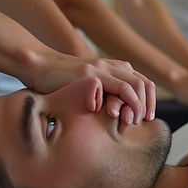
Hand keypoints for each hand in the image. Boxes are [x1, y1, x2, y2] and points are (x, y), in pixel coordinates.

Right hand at [26, 54, 156, 123]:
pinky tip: (123, 115)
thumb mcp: (86, 89)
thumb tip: (115, 119)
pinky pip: (118, 87)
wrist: (38, 66)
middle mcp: (111, 66)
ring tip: (135, 120)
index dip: (149, 100)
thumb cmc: (59, 83)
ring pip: (134, 85)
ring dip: (138, 104)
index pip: (143, 82)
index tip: (147, 118)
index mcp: (113, 68)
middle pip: (143, 83)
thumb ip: (101, 97)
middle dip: (147, 104)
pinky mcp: (91, 74)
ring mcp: (101, 68)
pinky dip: (127, 102)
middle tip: (145, 121)